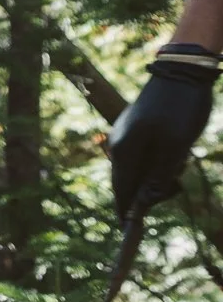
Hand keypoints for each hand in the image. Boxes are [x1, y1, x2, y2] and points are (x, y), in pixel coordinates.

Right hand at [108, 48, 218, 220]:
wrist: (183, 69)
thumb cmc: (181, 108)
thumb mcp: (177, 147)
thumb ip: (161, 177)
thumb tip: (147, 200)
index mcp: (124, 151)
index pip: (121, 192)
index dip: (127, 214)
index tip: (129, 232)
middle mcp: (118, 144)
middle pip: (127, 182)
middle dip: (148, 192)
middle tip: (176, 186)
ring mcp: (125, 134)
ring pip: (136, 168)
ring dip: (155, 176)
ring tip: (180, 163)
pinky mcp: (135, 126)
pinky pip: (141, 154)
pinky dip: (155, 162)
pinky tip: (175, 153)